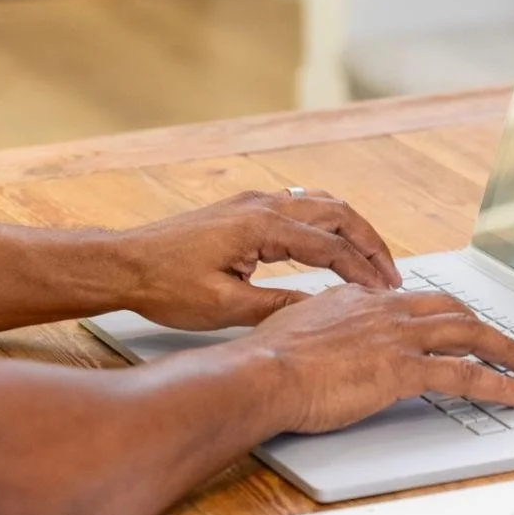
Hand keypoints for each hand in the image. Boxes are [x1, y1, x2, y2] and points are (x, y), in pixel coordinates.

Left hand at [118, 189, 402, 330]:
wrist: (123, 264)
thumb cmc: (164, 286)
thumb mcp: (225, 307)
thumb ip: (279, 306)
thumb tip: (321, 311)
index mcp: (261, 227)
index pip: (331, 247)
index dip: (364, 271)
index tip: (386, 292)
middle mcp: (261, 205)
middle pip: (338, 214)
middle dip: (370, 244)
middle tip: (390, 275)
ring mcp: (251, 203)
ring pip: (320, 205)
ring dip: (350, 230)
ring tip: (370, 262)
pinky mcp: (241, 210)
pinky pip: (298, 207)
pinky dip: (325, 225)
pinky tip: (330, 247)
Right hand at [254, 285, 513, 434]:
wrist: (263, 373)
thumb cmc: (266, 360)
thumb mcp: (289, 329)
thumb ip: (312, 329)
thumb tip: (309, 342)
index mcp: (355, 298)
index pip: (408, 301)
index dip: (435, 314)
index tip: (447, 325)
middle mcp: (383, 310)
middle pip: (450, 310)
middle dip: (482, 325)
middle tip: (501, 341)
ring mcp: (398, 337)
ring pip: (471, 335)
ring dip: (506, 350)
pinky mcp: (406, 369)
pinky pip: (468, 375)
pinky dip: (501, 385)